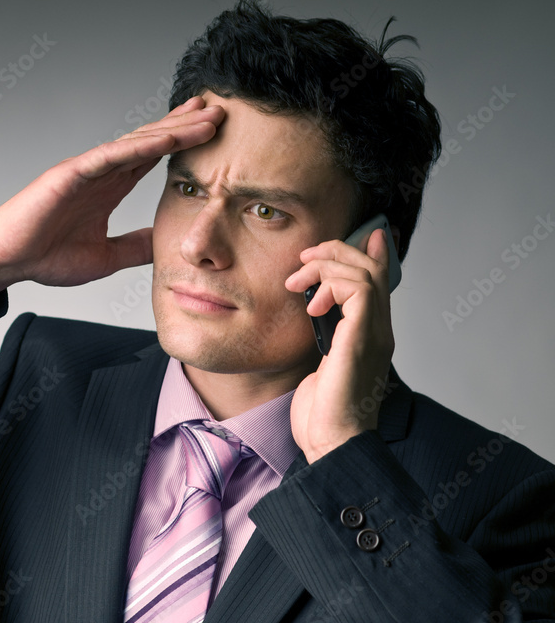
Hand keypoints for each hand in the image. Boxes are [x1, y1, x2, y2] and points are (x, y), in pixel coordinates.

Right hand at [0, 96, 225, 310]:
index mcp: (108, 187)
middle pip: (151, 141)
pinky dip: (140, 146)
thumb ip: (135, 248)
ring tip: (206, 117)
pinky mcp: (70, 174)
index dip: (182, 143)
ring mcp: (86, 169)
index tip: (213, 132)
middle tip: (221, 109)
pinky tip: (166, 137)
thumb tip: (165, 245)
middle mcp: (100, 171)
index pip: (152, 158)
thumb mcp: (105, 257)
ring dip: (172, 129)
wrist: (6, 261)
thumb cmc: (44, 257)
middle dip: (186, 125)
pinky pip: (111, 156)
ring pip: (137, 142)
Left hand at [283, 228, 395, 462]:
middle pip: (372, 270)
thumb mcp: (319, 365)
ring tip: (299, 282)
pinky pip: (360, 290)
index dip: (372, 253)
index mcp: (369, 335)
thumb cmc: (322, 414)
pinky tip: (313, 305)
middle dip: (337, 252)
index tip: (362, 235)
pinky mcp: (362, 339)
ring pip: (365, 273)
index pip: (379, 283)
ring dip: (328, 265)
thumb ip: (324, 339)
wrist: (332, 443)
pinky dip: (333, 285)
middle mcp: (378, 331)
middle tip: (305, 258)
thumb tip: (314, 317)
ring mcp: (374, 334)